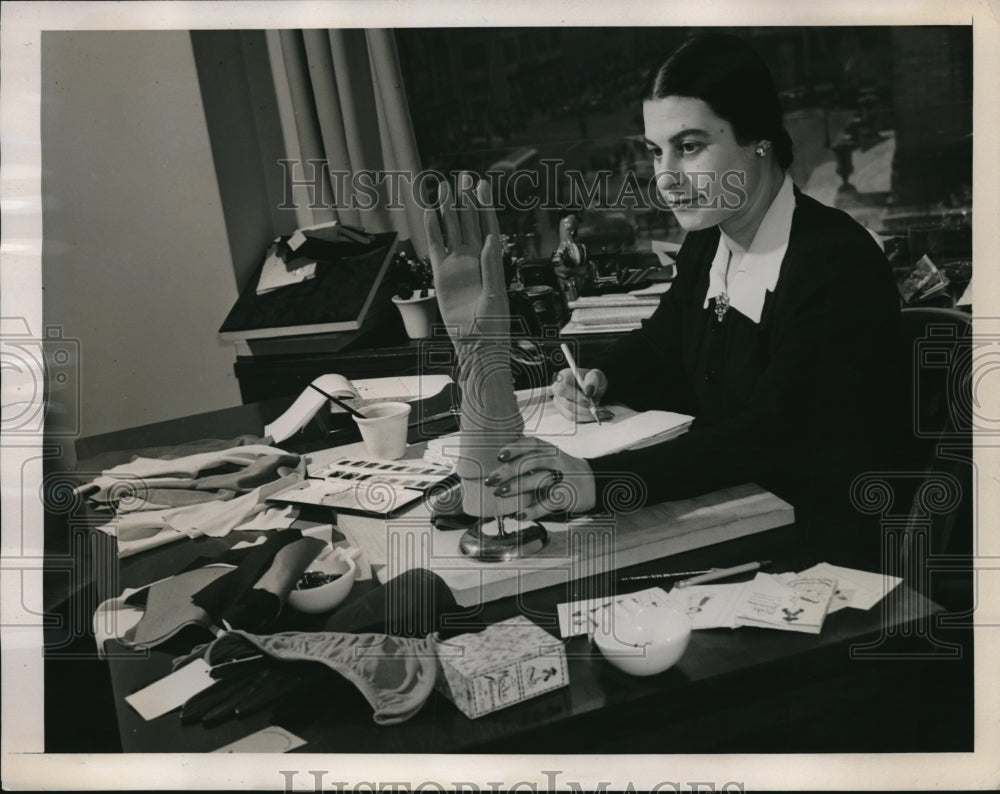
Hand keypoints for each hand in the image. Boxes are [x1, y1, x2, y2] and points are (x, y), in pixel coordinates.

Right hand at [424, 174, 507, 339]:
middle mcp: (474, 258)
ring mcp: (457, 264)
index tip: (482, 184)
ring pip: (450, 230)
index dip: (484, 206)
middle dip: (465, 200)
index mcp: (491, 259)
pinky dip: (431, 229)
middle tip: (462, 177)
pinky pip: (435, 247)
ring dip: (447, 209)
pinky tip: (428, 212)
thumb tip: (489, 241)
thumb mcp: (496, 295)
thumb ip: (492, 268)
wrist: (475, 342)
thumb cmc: (493, 323)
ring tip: (442, 187)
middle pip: (468, 222)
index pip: (487, 226)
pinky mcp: (441, 274)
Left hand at [484, 437, 596, 520]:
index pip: (532, 444)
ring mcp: (564, 478)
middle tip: (491, 480)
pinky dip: (533, 510)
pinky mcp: (568, 497)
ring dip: (517, 486)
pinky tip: (519, 515)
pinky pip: (548, 503)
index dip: (515, 448)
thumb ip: (528, 459)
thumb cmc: (560, 471)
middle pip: (532, 462)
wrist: (593, 484)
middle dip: (509, 470)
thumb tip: (495, 469)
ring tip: (499, 492)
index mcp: (549, 449)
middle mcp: (557, 461)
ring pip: (540, 480)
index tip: (499, 455)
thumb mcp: (548, 459)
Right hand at [551, 367, 608, 422]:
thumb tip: (588, 390)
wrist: (593, 388)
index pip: (562, 388)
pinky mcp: (563, 411)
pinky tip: (594, 415)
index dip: (575, 396)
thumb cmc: (592, 380)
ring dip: (586, 415)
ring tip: (600, 412)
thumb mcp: (597, 375)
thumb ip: (593, 379)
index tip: (589, 401)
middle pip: (567, 403)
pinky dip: (585, 418)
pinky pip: (573, 419)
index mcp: (564, 376)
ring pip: (570, 414)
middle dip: (584, 408)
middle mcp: (558, 389)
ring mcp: (559, 402)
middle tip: (597, 409)